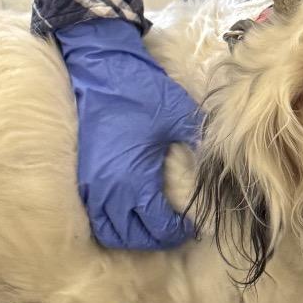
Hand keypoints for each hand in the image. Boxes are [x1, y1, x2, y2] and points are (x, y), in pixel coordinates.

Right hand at [55, 18, 200, 249]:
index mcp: (133, 178)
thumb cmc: (139, 89)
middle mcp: (107, 189)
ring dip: (134, 234)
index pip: (158, 226)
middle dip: (157, 238)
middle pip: (133, 237)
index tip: (194, 223)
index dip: (179, 231)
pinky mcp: (82, 174)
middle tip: (177, 228)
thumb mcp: (178, 115)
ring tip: (154, 223)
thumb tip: (221, 165)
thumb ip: (200, 144)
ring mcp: (90, 184)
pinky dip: (114, 221)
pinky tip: (132, 211)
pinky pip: (95, 214)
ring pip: (110, 230)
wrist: (98, 64)